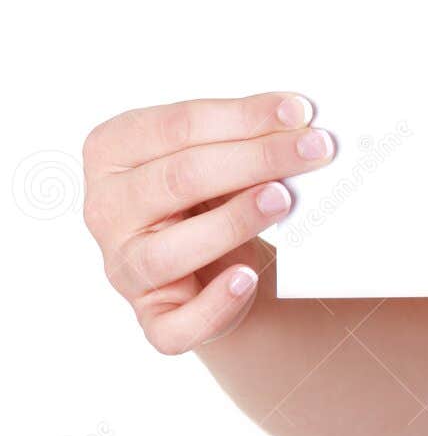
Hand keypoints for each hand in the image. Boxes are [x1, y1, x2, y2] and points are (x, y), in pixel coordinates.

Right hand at [82, 93, 334, 353]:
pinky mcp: (152, 317)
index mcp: (113, 151)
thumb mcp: (216, 155)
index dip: (242, 116)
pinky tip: (248, 278)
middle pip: (180, 178)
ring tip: (283, 199)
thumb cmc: (211, 194)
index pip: (178, 127)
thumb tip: (299, 118)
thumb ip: (242, 135)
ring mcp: (123, 267)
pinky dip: (215, 303)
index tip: (299, 111)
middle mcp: (106, 209)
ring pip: (170, 249)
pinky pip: (175, 324)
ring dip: (233, 221)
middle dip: (255, 159)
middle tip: (313, 149)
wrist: (210, 262)